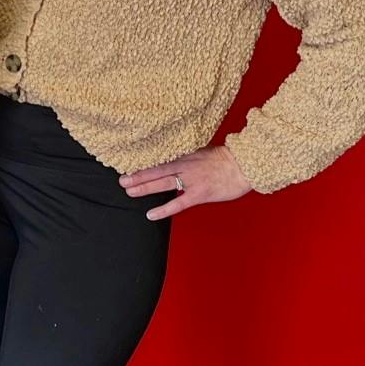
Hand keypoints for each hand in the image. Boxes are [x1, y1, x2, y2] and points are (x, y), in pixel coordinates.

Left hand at [120, 145, 252, 221]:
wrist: (244, 165)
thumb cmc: (225, 159)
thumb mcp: (201, 151)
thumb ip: (185, 155)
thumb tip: (172, 156)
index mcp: (184, 155)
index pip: (159, 159)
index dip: (143, 162)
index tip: (127, 163)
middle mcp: (184, 166)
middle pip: (156, 170)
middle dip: (137, 175)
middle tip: (121, 179)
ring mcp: (191, 181)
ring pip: (163, 184)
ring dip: (144, 188)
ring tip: (128, 191)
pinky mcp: (199, 194)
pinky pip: (178, 203)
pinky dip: (164, 209)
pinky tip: (151, 214)